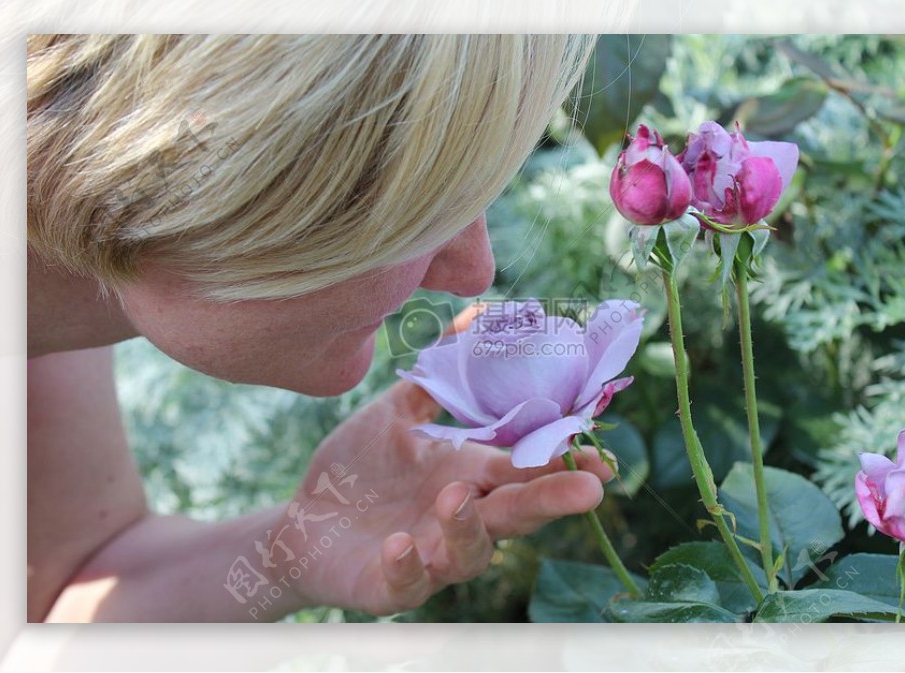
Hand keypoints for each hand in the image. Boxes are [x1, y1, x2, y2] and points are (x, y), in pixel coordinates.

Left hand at [272, 308, 614, 615]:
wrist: (302, 521)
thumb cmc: (358, 470)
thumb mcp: (395, 415)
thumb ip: (435, 379)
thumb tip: (472, 319)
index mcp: (469, 476)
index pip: (525, 470)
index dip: (564, 464)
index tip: (602, 458)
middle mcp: (460, 519)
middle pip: (516, 512)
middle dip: (552, 500)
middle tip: (589, 490)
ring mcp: (429, 556)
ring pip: (468, 553)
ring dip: (468, 528)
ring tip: (456, 496)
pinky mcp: (390, 586)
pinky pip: (407, 585)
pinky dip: (407, 567)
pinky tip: (399, 545)